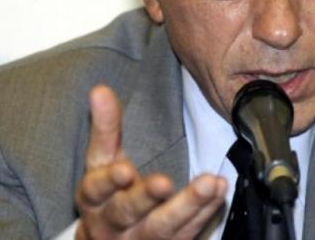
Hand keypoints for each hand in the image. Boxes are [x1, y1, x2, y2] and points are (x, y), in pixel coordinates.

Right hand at [75, 85, 227, 238]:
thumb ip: (105, 127)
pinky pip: (188, 234)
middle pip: (128, 212)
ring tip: (210, 184)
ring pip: (163, 228)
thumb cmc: (109, 193)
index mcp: (95, 199)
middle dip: (147, 197)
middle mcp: (113, 224)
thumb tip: (99, 89)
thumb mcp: (101, 161)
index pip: (96, 189)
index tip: (125, 171)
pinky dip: (205, 213)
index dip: (109, 182)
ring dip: (188, 207)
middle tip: (165, 182)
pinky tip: (219, 192)